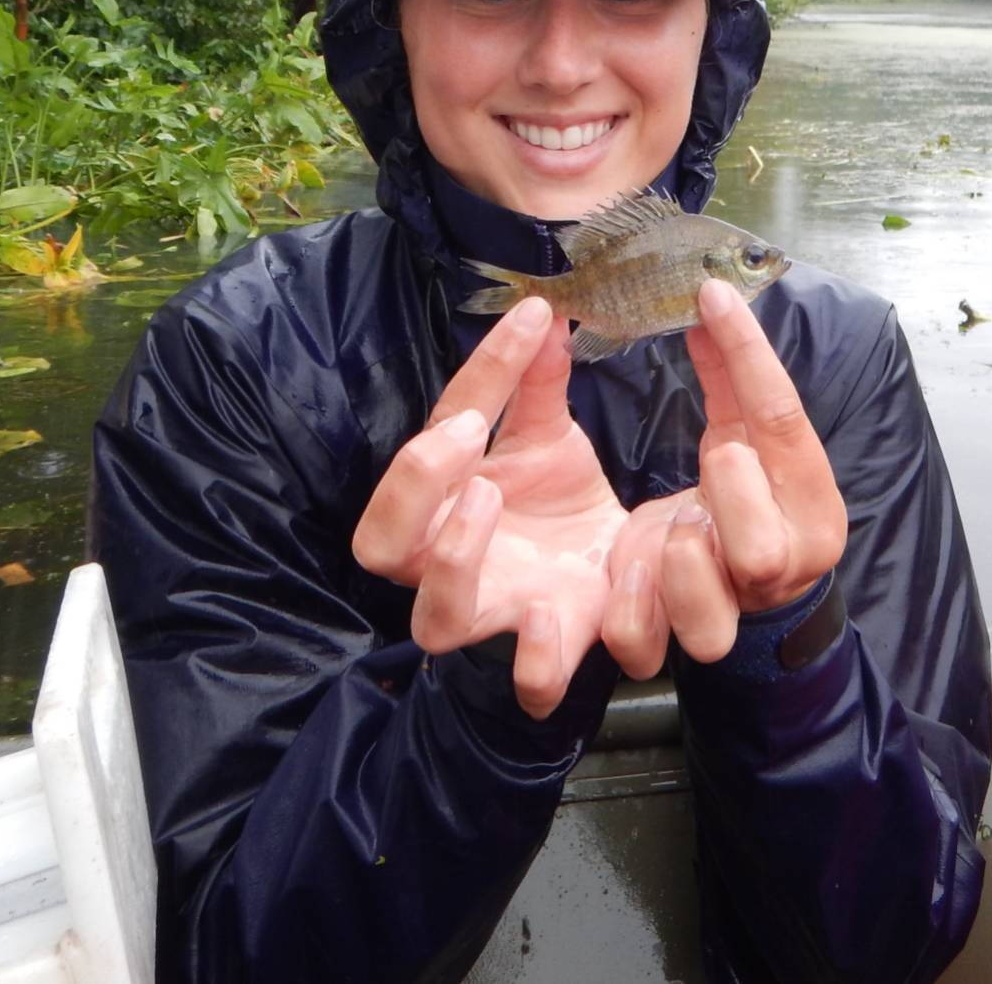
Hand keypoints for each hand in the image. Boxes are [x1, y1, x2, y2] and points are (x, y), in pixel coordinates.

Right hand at [353, 296, 629, 718]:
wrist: (610, 578)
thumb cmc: (555, 508)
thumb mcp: (544, 438)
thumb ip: (535, 382)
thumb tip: (541, 307)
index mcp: (440, 502)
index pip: (434, 436)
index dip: (477, 377)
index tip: (530, 321)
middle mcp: (447, 562)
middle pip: (381, 546)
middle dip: (413, 485)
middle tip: (466, 432)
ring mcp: (493, 615)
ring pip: (437, 619)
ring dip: (455, 558)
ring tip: (488, 499)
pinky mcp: (548, 655)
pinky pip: (525, 683)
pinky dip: (533, 659)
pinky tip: (546, 612)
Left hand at [605, 278, 846, 669]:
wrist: (763, 594)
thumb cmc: (753, 499)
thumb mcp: (748, 436)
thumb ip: (732, 378)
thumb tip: (709, 297)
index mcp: (812, 501)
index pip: (784, 421)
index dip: (748, 354)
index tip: (711, 296)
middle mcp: (783, 564)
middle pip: (761, 551)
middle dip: (729, 501)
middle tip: (714, 462)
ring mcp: (733, 611)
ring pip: (712, 622)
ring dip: (681, 570)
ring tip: (671, 534)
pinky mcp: (681, 638)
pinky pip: (654, 649)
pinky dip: (635, 613)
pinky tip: (625, 572)